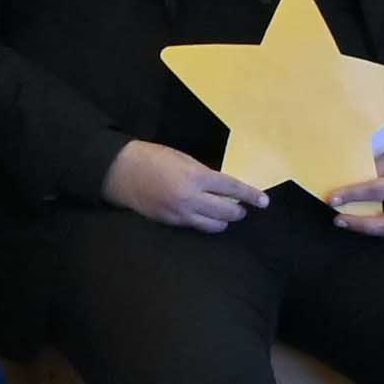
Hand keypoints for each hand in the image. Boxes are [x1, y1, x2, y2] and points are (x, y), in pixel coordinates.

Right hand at [95, 135, 261, 231]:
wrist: (120, 170)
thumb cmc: (151, 157)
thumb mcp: (182, 158)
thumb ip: (203, 173)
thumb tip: (222, 187)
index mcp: (197, 176)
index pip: (233, 189)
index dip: (251, 195)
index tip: (264, 201)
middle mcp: (192, 198)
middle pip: (227, 212)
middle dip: (238, 211)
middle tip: (241, 207)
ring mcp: (181, 213)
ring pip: (214, 225)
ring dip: (223, 220)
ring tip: (223, 214)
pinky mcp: (171, 222)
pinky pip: (196, 227)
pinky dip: (205, 222)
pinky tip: (204, 216)